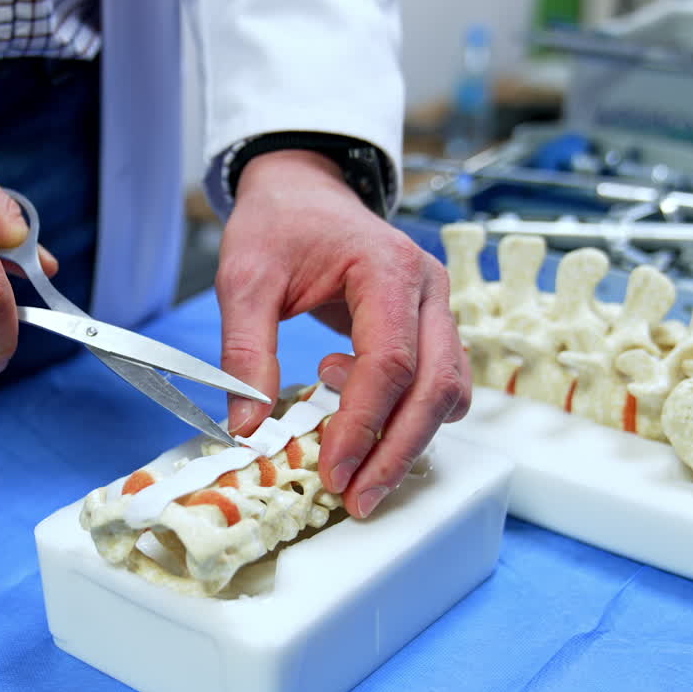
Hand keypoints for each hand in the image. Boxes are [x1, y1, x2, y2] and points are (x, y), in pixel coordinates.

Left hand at [217, 150, 470, 517]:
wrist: (303, 191)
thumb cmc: (277, 225)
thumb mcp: (244, 278)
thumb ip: (245, 351)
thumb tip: (245, 429)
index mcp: (388, 268)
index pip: (391, 362)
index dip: (364, 424)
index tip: (333, 470)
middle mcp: (427, 288)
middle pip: (436, 387)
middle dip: (395, 451)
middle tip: (357, 500)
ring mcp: (438, 308)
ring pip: (448, 393)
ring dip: (406, 440)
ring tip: (352, 468)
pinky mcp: (432, 327)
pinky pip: (439, 385)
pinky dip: (406, 416)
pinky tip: (353, 415)